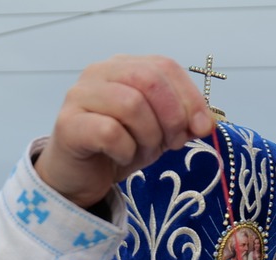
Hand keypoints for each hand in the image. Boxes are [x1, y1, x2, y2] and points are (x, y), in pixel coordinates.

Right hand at [34, 56, 213, 208]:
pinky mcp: (69, 124)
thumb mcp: (159, 132)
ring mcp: (80, 96)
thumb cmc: (119, 148)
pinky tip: (121, 157)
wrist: (80, 178)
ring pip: (131, 104)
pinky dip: (126, 150)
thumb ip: (181, 121)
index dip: (190, 97)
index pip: (165, 66)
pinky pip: (110, 132)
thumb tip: (205, 122)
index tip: (202, 128)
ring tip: (144, 152)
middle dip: (172, 116)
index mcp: (123, 66)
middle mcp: (99, 73)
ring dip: (149, 136)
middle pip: (149, 80)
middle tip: (173, 143)